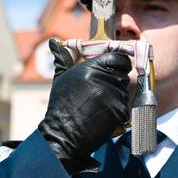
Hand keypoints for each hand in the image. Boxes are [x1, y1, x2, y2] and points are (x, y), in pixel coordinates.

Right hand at [38, 40, 130, 173]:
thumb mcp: (60, 79)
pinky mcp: (117, 110)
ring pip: (124, 93)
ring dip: (115, 101)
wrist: (63, 134)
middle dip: (115, 85)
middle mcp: (102, 78)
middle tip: (100, 97)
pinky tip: (102, 118)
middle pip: (123, 76)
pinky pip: (124, 108)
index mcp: (90, 67)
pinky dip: (117, 115)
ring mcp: (111, 94)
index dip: (119, 64)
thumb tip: (53, 43)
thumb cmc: (61, 107)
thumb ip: (63, 59)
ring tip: (98, 108)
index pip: (118, 58)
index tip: (116, 70)